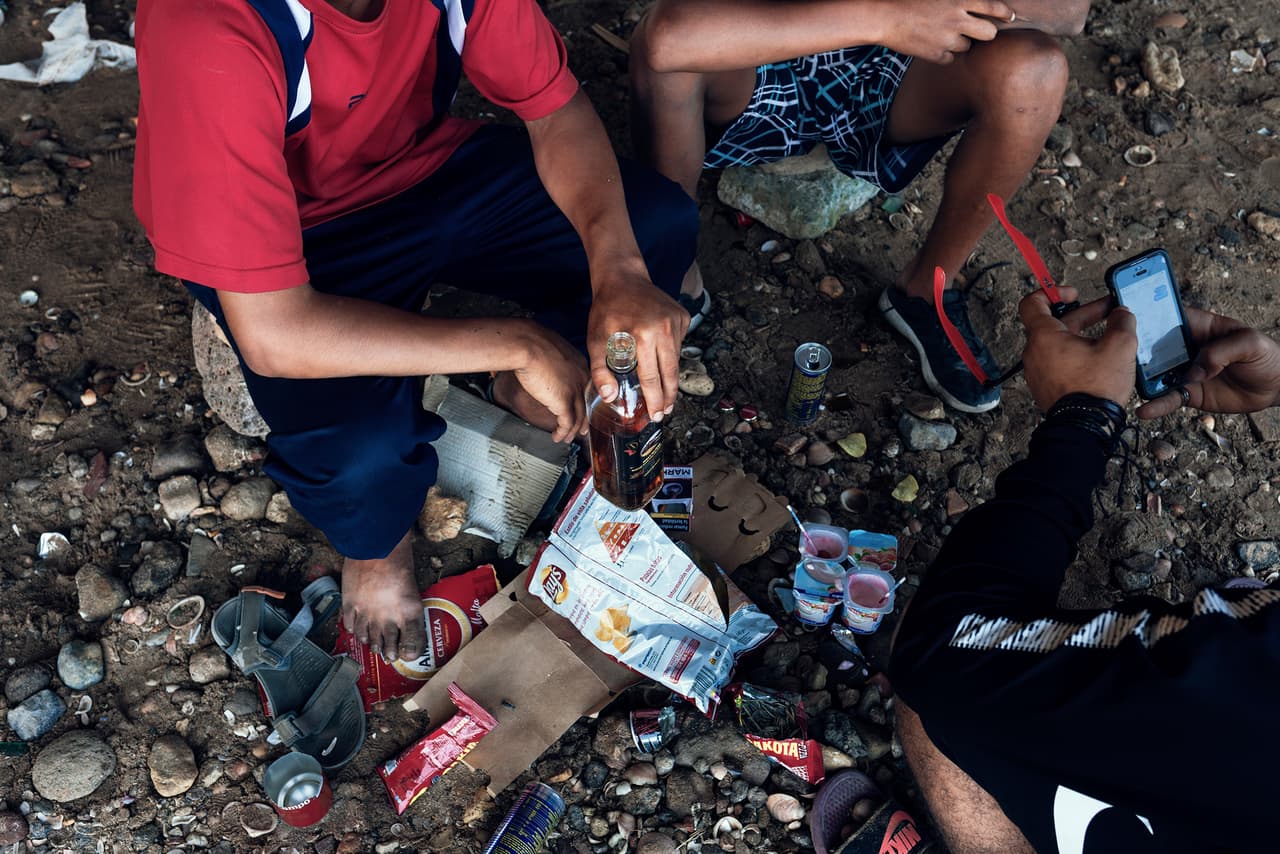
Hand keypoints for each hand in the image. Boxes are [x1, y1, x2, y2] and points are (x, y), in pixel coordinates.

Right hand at [512, 324, 590, 441]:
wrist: (526, 344)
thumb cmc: (531, 341)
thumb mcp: (550, 349)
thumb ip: (554, 361)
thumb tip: (545, 366)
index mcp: (580, 364)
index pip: (588, 387)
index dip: (584, 401)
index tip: (580, 409)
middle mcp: (581, 377)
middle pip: (587, 404)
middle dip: (583, 420)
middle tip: (580, 429)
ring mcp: (575, 390)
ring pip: (579, 416)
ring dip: (572, 430)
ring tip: (566, 437)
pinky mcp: (563, 401)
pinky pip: (567, 423)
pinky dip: (562, 432)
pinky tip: (557, 437)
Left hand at [587, 263, 689, 419]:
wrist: (623, 278)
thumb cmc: (607, 310)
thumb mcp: (596, 339)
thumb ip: (600, 369)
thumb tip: (609, 397)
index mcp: (643, 336)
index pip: (652, 377)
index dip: (655, 399)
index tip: (656, 415)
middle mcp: (665, 329)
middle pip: (670, 373)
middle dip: (669, 397)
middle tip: (664, 413)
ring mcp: (677, 321)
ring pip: (676, 360)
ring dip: (670, 378)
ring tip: (665, 396)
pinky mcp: (682, 317)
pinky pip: (678, 344)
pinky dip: (670, 355)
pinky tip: (660, 360)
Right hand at [876, 0, 1012, 64]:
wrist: (885, 18)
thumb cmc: (910, 1)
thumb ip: (960, 1)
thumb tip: (977, 5)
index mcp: (960, 0)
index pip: (994, 8)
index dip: (1005, 14)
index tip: (1009, 17)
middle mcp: (957, 20)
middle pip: (989, 34)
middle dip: (986, 33)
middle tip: (977, 31)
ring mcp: (947, 39)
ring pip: (968, 47)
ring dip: (961, 42)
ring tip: (944, 34)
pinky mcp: (936, 55)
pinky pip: (950, 58)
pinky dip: (945, 54)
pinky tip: (932, 44)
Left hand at [1019, 288, 1136, 409]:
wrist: (1084, 426)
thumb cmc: (1095, 387)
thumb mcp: (1120, 346)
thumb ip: (1122, 322)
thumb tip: (1122, 314)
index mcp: (1044, 336)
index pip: (1032, 303)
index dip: (1052, 292)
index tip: (1073, 294)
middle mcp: (1034, 352)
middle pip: (1055, 324)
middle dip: (1083, 315)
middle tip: (1108, 312)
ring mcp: (1037, 371)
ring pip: (1058, 344)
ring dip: (1081, 336)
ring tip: (1109, 337)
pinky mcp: (1045, 386)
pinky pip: (1058, 363)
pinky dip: (1075, 355)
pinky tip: (1099, 359)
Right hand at [1136, 307, 1279, 418]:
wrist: (1276, 387)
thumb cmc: (1266, 356)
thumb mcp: (1250, 343)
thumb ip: (1221, 351)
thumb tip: (1195, 371)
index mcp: (1199, 326)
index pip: (1168, 317)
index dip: (1147, 315)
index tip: (1125, 319)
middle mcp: (1186, 347)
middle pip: (1154, 346)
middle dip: (1136, 350)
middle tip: (1119, 355)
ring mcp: (1185, 370)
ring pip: (1156, 374)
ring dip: (1141, 378)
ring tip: (1126, 383)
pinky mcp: (1189, 392)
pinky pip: (1169, 398)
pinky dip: (1156, 406)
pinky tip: (1144, 411)